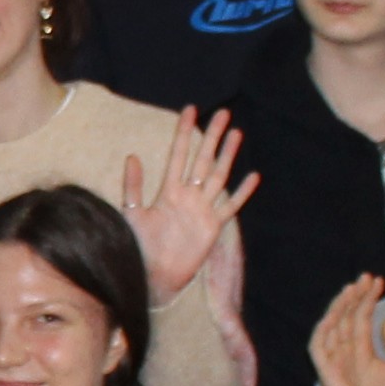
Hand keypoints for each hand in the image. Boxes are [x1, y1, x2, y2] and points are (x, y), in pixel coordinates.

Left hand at [121, 110, 254, 301]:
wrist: (153, 275)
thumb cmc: (138, 246)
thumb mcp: (132, 213)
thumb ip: (133, 186)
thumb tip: (131, 156)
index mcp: (168, 190)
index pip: (178, 155)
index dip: (184, 133)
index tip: (190, 110)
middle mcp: (188, 196)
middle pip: (203, 160)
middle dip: (213, 136)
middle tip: (223, 113)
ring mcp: (202, 209)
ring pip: (219, 176)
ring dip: (228, 156)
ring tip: (237, 134)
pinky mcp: (213, 226)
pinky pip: (231, 206)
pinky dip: (242, 192)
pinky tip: (253, 176)